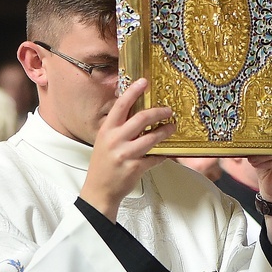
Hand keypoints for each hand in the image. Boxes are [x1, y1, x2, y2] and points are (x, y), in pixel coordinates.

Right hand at [80, 78, 175, 221]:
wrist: (99, 190)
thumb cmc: (103, 163)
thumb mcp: (104, 140)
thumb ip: (118, 127)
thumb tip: (135, 110)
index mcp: (107, 130)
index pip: (120, 105)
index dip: (133, 91)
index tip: (144, 82)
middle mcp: (115, 140)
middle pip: (141, 119)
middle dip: (158, 112)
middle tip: (168, 110)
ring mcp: (125, 155)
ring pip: (152, 138)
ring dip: (165, 131)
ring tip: (172, 128)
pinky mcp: (135, 168)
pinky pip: (155, 158)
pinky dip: (163, 154)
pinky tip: (166, 152)